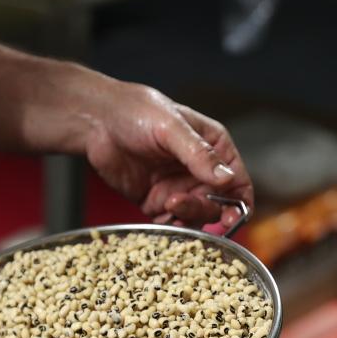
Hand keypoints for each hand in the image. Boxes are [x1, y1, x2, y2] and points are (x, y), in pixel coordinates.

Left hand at [80, 82, 253, 229]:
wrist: (97, 122)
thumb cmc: (137, 112)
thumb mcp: (172, 127)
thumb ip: (199, 154)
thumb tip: (226, 178)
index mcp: (214, 148)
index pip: (238, 183)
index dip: (238, 203)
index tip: (230, 217)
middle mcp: (199, 171)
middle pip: (218, 205)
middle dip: (205, 209)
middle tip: (181, 202)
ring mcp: (178, 188)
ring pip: (196, 217)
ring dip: (186, 217)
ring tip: (167, 203)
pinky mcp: (156, 201)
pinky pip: (171, 222)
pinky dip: (170, 225)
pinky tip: (160, 214)